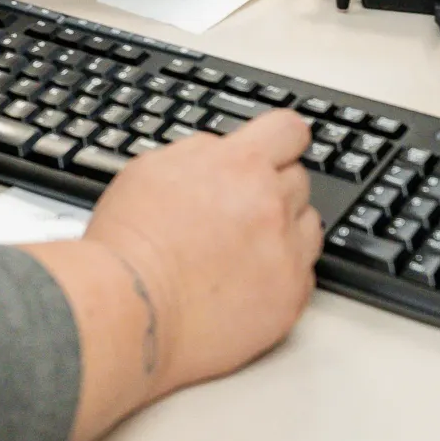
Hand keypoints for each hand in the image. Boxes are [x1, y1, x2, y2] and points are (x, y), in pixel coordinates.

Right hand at [83, 108, 318, 396]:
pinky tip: (250, 281)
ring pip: (309, 226)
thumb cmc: (130, 245)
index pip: (289, 130)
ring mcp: (285, 253)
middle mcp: (271, 204)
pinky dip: (283, 275)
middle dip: (274, 189)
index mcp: (240, 164)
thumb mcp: (154, 168)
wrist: (130, 310)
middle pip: (299, 179)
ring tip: (246, 249)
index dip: (282, 140)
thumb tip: (221, 153)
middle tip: (242, 210)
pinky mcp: (289, 298)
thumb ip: (201, 153)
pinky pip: (305, 274)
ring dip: (286, 230)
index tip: (277, 151)